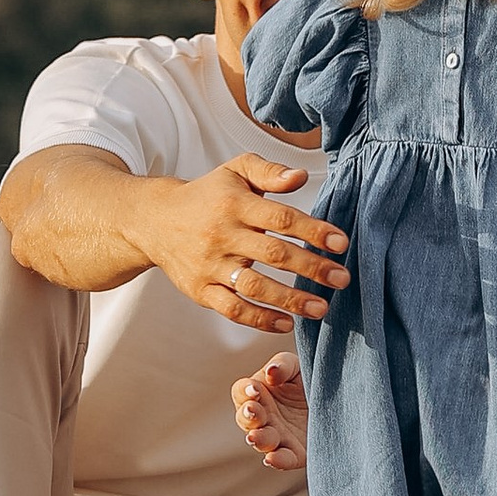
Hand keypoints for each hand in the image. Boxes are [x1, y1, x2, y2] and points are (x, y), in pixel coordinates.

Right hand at [146, 155, 348, 330]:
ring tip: (321, 307)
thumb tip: (300, 177)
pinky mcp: (200, 290)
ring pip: (253, 287)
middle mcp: (222, 235)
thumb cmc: (207, 195)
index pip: (280, 218)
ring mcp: (210, 266)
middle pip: (273, 254)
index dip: (312, 231)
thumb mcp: (235, 172)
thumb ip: (268, 171)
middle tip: (342, 278)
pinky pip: (232, 309)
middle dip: (311, 268)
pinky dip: (260, 319)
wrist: (154, 220)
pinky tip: (286, 323)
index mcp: (235, 205)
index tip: (340, 243)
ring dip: (290, 300)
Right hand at [231, 357, 308, 471]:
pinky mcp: (295, 453)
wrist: (338, 400)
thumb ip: (283, 365)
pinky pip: (283, 459)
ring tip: (255, 437)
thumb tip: (271, 372)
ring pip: (261, 441)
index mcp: (259, 394)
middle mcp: (264, 417)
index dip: (245, 391)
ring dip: (257, 439)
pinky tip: (272, 458)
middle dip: (247, 416)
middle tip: (253, 411)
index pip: (242, 392)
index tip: (255, 389)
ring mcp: (278, 436)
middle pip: (246, 419)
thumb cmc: (310, 378)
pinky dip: (277, 460)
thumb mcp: (298, 366)